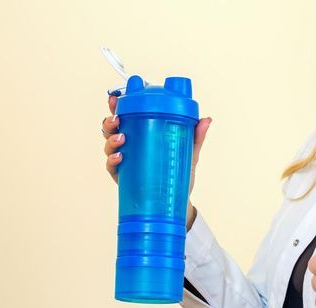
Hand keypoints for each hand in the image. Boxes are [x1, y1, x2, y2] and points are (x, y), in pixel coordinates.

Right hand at [102, 95, 211, 228]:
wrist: (178, 201)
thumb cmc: (180, 172)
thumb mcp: (190, 152)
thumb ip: (196, 137)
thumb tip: (206, 119)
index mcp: (143, 132)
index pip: (127, 113)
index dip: (117, 104)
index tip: (115, 97)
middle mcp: (130, 143)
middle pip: (112, 126)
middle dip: (110, 119)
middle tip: (117, 118)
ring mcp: (125, 159)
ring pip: (108, 143)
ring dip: (111, 138)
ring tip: (122, 138)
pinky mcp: (123, 176)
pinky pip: (111, 166)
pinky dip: (112, 160)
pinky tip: (119, 158)